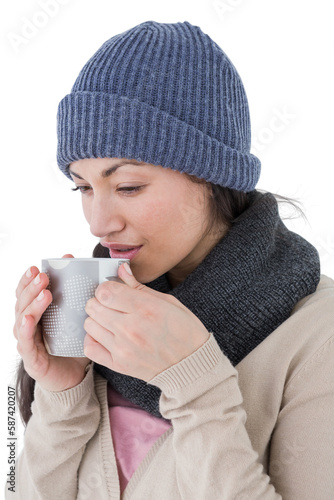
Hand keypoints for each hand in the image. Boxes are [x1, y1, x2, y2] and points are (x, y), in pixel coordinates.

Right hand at [14, 254, 90, 391]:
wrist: (74, 378)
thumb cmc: (73, 346)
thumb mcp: (75, 319)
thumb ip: (77, 298)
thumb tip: (86, 272)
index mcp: (35, 315)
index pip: (26, 294)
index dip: (28, 280)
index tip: (37, 267)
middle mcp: (27, 327)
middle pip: (22, 303)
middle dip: (31, 288)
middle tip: (43, 276)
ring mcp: (27, 343)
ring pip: (23, 320)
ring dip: (32, 304)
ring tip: (45, 293)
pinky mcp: (32, 359)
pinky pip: (26, 342)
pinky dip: (26, 329)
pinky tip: (29, 319)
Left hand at [83, 263, 209, 381]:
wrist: (192, 364)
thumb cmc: (185, 331)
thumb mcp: (169, 302)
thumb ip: (139, 286)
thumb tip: (121, 269)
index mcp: (145, 308)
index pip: (106, 291)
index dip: (106, 287)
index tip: (113, 290)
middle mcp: (131, 328)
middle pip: (94, 306)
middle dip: (99, 301)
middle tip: (111, 304)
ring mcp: (123, 348)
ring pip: (89, 324)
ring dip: (97, 319)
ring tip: (111, 320)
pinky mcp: (119, 364)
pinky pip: (90, 348)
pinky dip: (93, 340)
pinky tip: (105, 336)